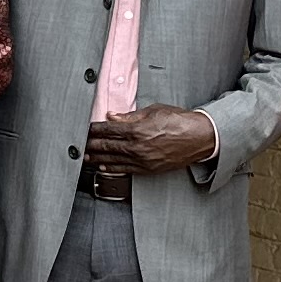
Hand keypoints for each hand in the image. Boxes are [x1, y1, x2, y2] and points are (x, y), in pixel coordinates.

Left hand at [82, 106, 214, 181]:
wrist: (200, 137)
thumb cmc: (179, 120)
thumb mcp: (154, 111)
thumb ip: (130, 116)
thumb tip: (112, 116)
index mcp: (137, 129)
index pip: (108, 130)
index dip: (94, 130)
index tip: (86, 129)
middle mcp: (137, 147)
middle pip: (107, 146)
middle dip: (91, 145)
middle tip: (80, 145)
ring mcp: (142, 160)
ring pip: (113, 160)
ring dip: (97, 159)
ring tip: (86, 158)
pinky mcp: (149, 169)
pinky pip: (125, 170)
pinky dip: (112, 169)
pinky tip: (103, 168)